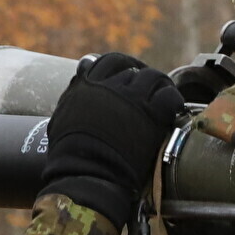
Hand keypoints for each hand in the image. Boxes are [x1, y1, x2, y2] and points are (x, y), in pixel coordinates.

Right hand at [40, 52, 184, 226]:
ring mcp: (133, 98)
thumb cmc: (69, 153)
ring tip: (163, 96)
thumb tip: (80, 77)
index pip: (111, 62)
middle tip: (150, 90)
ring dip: (160, 86)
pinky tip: (174, 108)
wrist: (88, 173)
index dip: (124, 67)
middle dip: (144, 79)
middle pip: (136, 70)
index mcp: (89, 84)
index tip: (129, 75)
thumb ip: (73, 94)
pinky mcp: (151, 114)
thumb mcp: (61, 117)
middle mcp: (112, 86)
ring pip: (154, 78)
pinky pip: (169, 96)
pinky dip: (173, 99)